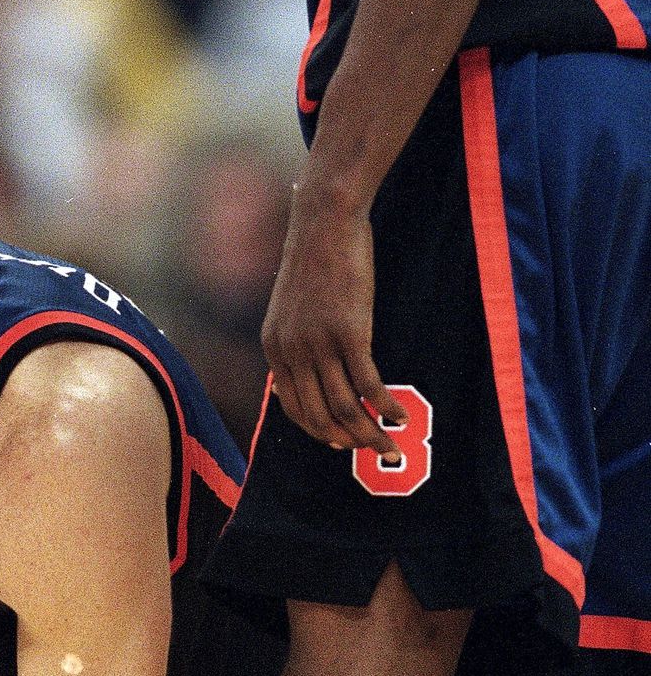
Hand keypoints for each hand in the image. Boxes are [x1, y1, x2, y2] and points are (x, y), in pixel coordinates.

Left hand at [262, 178, 405, 460]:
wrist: (324, 224)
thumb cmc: (314, 262)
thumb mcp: (290, 309)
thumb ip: (292, 344)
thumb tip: (299, 377)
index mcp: (275, 350)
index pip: (292, 407)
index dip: (316, 429)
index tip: (337, 441)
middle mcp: (292, 353)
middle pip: (318, 415)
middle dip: (346, 440)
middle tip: (369, 451)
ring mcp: (319, 345)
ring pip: (344, 407)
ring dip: (369, 433)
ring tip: (390, 445)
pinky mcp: (350, 334)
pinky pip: (367, 384)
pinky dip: (384, 406)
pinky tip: (399, 416)